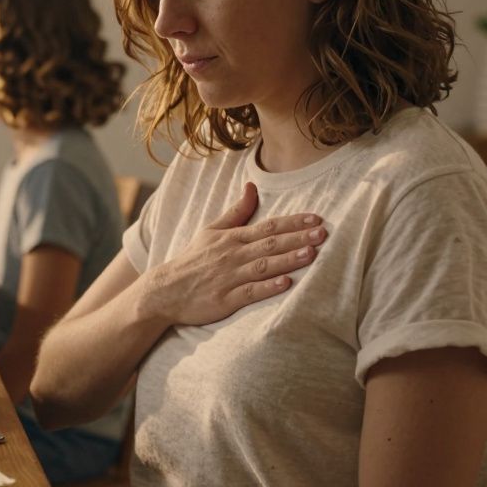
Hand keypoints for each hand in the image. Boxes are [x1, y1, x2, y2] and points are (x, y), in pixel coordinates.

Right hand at [140, 182, 325, 326]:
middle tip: (323, 233)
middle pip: (269, 244)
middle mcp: (233, 255)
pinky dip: (267, 288)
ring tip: (310, 254)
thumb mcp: (211, 230)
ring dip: (287, 260)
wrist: (164, 291)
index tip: (316, 218)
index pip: (267, 226)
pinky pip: (249, 293)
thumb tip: (252, 186)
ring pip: (262, 267)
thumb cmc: (192, 261)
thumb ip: (236, 211)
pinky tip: (285, 284)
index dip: (293, 222)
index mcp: (232, 238)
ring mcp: (229, 278)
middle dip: (297, 238)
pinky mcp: (225, 299)